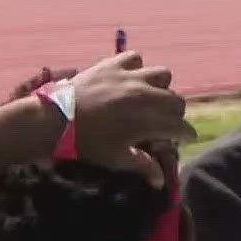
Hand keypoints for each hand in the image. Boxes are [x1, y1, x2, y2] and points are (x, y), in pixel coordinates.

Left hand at [68, 53, 195, 185]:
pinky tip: (128, 78)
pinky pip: (135, 58)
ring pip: (162, 75)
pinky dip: (135, 67)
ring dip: (159, 86)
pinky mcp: (114, 64)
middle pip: (177, 101)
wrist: (54, 119)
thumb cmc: (88, 143)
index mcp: (151, 121)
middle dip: (175, 113)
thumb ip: (144, 166)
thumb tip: (160, 182)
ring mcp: (131, 77)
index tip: (182, 139)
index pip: (183, 127)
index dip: (185, 135)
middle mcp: (148, 97)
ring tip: (148, 94)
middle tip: (163, 120)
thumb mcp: (117, 158)